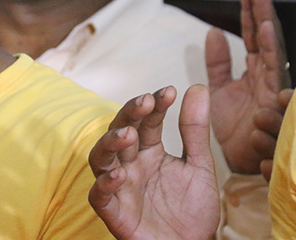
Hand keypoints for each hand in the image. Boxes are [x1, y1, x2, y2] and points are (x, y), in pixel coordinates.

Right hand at [88, 85, 219, 239]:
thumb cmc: (191, 210)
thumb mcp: (200, 166)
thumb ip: (195, 130)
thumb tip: (198, 87)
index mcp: (149, 151)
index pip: (147, 121)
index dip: (155, 105)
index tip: (168, 91)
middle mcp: (130, 164)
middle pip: (119, 131)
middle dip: (129, 115)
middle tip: (145, 102)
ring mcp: (119, 186)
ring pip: (101, 158)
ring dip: (110, 143)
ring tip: (127, 134)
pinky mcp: (113, 212)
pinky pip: (99, 195)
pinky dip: (104, 184)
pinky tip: (119, 174)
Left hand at [206, 0, 290, 173]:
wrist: (240, 159)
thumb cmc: (234, 125)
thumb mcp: (220, 88)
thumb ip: (219, 62)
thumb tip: (214, 32)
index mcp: (257, 70)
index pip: (254, 33)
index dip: (250, 9)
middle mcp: (268, 78)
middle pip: (267, 40)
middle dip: (262, 14)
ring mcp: (272, 95)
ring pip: (276, 64)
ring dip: (272, 40)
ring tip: (264, 19)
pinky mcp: (272, 116)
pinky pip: (275, 97)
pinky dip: (273, 82)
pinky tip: (271, 59)